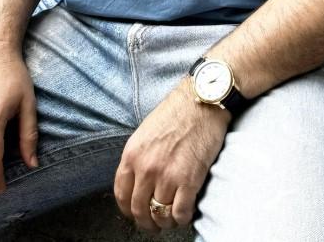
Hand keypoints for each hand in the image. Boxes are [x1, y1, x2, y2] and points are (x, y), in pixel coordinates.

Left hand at [114, 78, 230, 233]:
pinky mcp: (189, 180)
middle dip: (146, 220)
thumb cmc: (176, 112)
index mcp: (132, 154)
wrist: (202, 101)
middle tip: (154, 221)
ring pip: (160, 215)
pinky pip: (180, 213)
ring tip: (171, 218)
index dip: (128, 209)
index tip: (136, 212)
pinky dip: (182, 218)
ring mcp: (167, 176)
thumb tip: (138, 182)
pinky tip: (186, 212)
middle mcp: (146, 168)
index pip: (121, 194)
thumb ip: (138, 157)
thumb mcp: (145, 132)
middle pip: (139, 209)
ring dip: (165, 222)